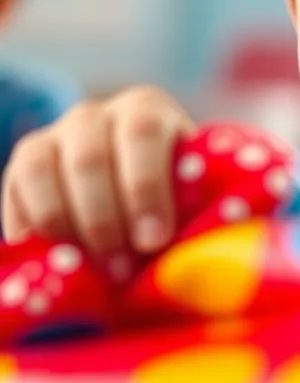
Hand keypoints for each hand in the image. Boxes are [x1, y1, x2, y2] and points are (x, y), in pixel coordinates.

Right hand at [2, 86, 194, 266]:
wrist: (133, 195)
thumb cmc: (175, 200)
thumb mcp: (194, 196)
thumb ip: (199, 211)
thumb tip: (199, 253)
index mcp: (147, 110)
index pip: (143, 133)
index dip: (146, 187)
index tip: (154, 241)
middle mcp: (95, 114)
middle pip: (89, 159)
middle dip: (105, 221)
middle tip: (121, 272)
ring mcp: (52, 136)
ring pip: (41, 171)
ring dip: (64, 228)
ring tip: (89, 273)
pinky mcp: (22, 165)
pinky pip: (14, 193)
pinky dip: (30, 230)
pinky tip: (53, 261)